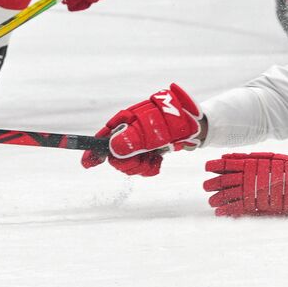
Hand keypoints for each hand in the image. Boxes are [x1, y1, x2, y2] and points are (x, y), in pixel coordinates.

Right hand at [81, 83, 202, 175]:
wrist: (199, 127)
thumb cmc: (178, 122)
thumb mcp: (155, 131)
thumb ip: (134, 140)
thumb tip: (111, 150)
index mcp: (128, 119)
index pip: (104, 134)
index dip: (94, 149)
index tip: (87, 164)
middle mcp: (131, 130)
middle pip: (114, 154)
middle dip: (127, 163)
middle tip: (143, 161)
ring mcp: (140, 141)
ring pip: (127, 162)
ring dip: (140, 166)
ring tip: (154, 160)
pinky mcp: (149, 150)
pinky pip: (140, 166)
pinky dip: (148, 168)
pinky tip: (158, 163)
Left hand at [203, 152, 287, 218]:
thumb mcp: (270, 157)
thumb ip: (249, 158)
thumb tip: (227, 156)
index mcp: (252, 163)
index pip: (229, 163)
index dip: (216, 165)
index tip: (206, 167)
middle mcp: (250, 176)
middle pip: (225, 180)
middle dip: (213, 184)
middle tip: (206, 186)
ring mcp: (253, 191)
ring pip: (228, 195)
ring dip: (217, 199)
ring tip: (212, 202)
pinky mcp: (257, 205)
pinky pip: (238, 208)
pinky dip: (227, 210)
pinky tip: (220, 212)